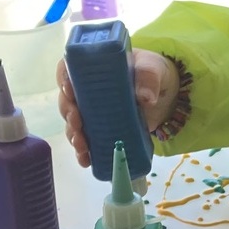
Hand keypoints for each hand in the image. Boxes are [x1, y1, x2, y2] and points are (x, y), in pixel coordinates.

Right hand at [56, 49, 179, 169]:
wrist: (164, 95)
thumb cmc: (153, 73)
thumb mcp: (152, 69)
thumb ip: (149, 77)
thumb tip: (146, 97)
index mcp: (93, 68)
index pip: (69, 69)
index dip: (63, 79)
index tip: (69, 91)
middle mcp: (86, 89)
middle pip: (67, 100)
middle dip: (68, 113)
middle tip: (77, 123)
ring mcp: (92, 111)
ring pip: (73, 123)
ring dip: (74, 135)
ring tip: (82, 145)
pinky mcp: (100, 129)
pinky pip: (86, 140)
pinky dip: (83, 151)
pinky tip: (85, 160)